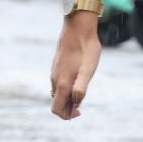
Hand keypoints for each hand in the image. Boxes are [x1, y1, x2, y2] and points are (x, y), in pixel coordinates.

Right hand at [49, 1, 101, 119]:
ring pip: (57, 91)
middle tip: (82, 100)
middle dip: (68, 107)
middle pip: (56, 102)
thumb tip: (76, 103)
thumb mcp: (88, 69)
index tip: (79, 111)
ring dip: (67, 96)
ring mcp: (54, 71)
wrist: (78, 26)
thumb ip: (81, 88)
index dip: (66, 115)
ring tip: (82, 87)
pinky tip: (77, 76)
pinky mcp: (56, 64)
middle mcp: (55, 78)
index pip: (56, 109)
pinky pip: (58, 81)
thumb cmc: (86, 48)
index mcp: (62, 83)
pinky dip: (66, 86)